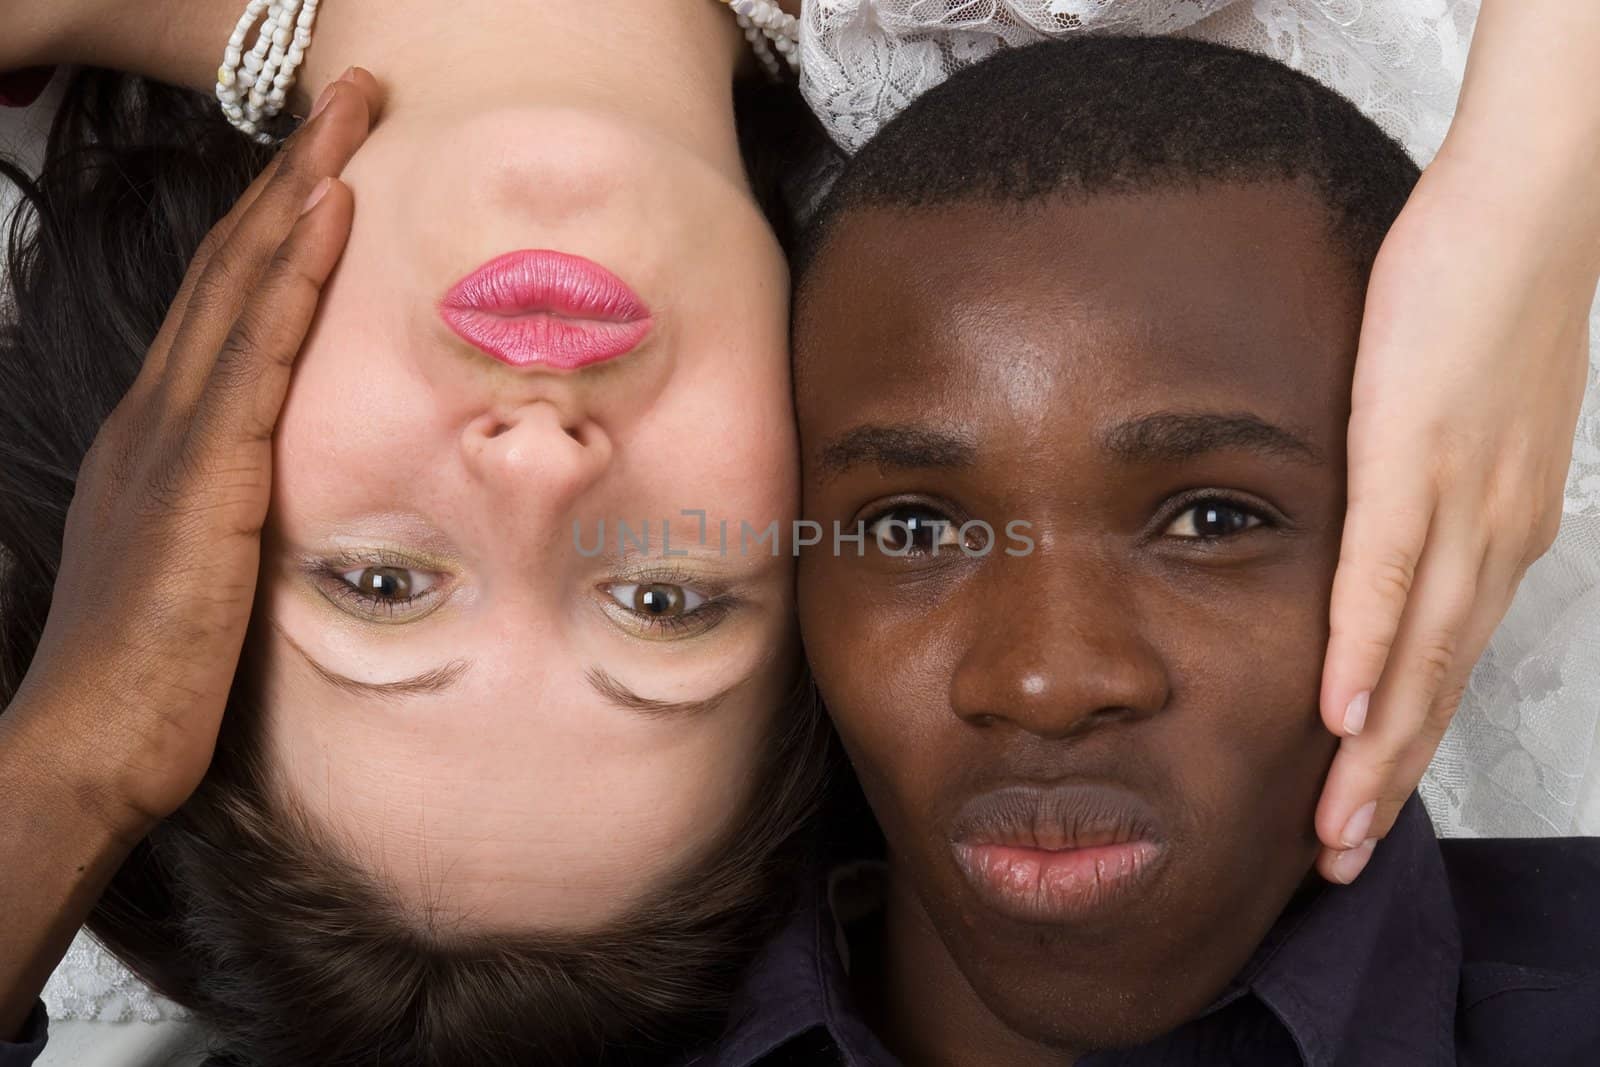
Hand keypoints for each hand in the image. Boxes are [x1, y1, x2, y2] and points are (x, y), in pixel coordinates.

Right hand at [4, 69, 380, 840]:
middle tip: (352, 97)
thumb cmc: (149, 676)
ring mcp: (176, 436)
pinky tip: (327, 211)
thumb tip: (286, 493)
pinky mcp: (202, 474)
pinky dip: (293, 273)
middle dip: (294, 173)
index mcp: (167, 436)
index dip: (279, 224)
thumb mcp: (204, 568)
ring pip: (243, 286)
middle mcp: (162, 415)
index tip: (332, 161)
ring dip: (300, 190)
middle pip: (234, 267)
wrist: (90, 747)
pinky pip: (256, 352)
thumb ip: (238, 510)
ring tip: (350, 115)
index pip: (228, 303)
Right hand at [1313, 152, 1597, 881]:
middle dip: (1386, 782)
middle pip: (1435, 685)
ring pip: (1418, 653)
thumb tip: (1378, 519)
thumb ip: (1422, 479)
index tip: (1364, 805)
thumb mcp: (1456, 413)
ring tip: (1333, 825)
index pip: (1446, 663)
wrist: (1538, 206)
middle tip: (1340, 860)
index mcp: (1499, 532)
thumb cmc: (1485, 299)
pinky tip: (1335, 709)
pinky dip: (1361, 649)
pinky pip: (1386, 572)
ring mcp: (1457, 502)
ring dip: (1376, 750)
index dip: (1406, 747)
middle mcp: (1493, 538)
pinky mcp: (1414, 455)